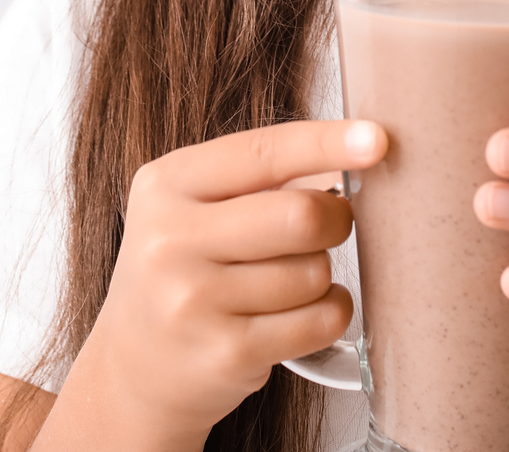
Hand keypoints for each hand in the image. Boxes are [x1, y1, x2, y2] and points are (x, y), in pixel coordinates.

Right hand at [58, 119, 386, 448]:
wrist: (131, 368)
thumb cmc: (183, 271)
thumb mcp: (193, 208)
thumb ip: (261, 178)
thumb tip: (357, 150)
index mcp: (166, 184)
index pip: (262, 152)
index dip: (326, 143)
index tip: (377, 140)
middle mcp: (171, 240)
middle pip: (300, 215)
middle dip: (336, 219)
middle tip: (330, 224)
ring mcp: (194, 301)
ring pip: (314, 272)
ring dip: (322, 273)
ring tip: (292, 280)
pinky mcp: (226, 354)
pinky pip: (319, 321)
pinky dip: (330, 312)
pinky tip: (302, 312)